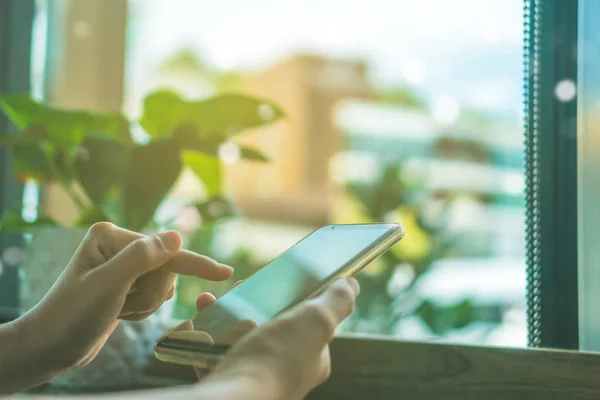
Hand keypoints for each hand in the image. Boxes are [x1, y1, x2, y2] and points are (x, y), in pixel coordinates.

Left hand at [14, 222, 232, 373]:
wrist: (50, 346)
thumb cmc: (73, 316)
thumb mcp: (107, 285)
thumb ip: (142, 257)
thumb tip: (176, 236)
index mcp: (111, 236)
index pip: (164, 251)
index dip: (196, 264)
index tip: (226, 273)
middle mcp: (119, 245)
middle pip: (166, 268)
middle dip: (150, 293)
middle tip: (123, 305)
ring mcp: (123, 265)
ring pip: (163, 284)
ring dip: (146, 304)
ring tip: (118, 310)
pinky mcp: (126, 283)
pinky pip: (154, 294)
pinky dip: (142, 308)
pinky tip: (120, 313)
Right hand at [195, 278, 359, 398]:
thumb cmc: (277, 360)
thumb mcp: (316, 322)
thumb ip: (336, 302)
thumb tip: (352, 285)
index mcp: (312, 358)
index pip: (308, 321)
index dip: (293, 297)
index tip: (274, 279)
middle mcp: (287, 371)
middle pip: (270, 326)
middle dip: (250, 302)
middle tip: (237, 288)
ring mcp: (257, 378)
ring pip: (239, 337)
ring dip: (223, 314)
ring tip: (210, 300)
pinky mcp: (230, 383)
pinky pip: (215, 354)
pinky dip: (205, 335)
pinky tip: (198, 322)